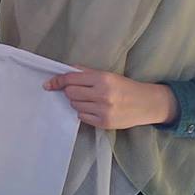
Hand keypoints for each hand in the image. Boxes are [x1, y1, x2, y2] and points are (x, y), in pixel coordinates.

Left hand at [43, 67, 178, 129]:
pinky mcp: (104, 123)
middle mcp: (102, 94)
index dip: (57, 81)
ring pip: (75, 105)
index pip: (72, 79)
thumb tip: (66, 71)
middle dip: (69, 91)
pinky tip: (93, 108)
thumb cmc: (125, 87)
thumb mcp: (108, 75)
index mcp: (102, 79)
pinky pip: (82, 117)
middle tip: (78, 90)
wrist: (146, 103)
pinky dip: (83, 112)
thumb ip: (86, 72)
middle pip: (70, 93)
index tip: (48, 84)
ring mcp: (102, 110)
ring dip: (77, 101)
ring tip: (89, 99)